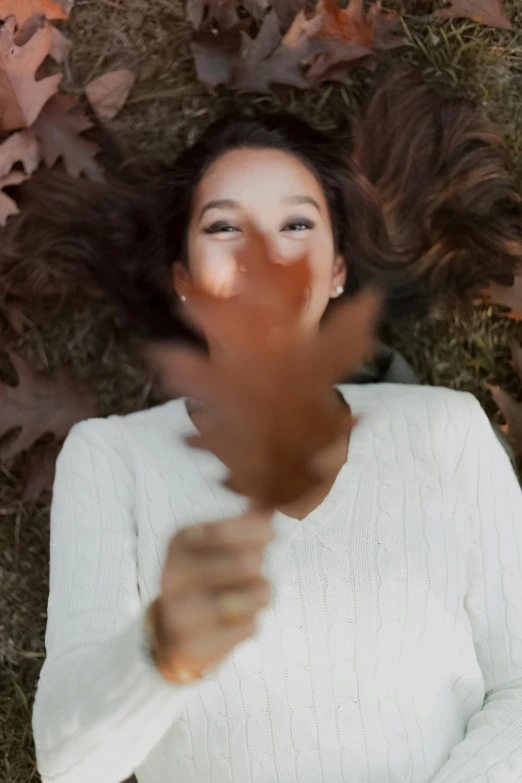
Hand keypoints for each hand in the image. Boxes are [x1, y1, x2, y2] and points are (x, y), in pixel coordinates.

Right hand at [149, 508, 273, 681]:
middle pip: (248, 563)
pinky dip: (249, 623)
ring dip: (258, 596)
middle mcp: (173, 574)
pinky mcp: (190, 646)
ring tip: (242, 597)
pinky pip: (250, 627)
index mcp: (180, 541)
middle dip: (258, 568)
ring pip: (256, 595)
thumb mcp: (219, 543)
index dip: (260, 532)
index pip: (230, 531)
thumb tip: (274, 498)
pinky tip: (230, 623)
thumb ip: (248, 520)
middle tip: (250, 573)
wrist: (169, 631)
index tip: (269, 536)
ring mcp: (178, 613)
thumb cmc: (206, 577)